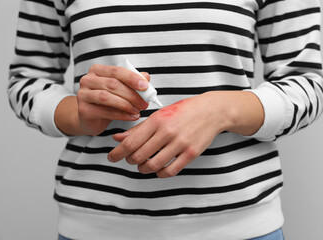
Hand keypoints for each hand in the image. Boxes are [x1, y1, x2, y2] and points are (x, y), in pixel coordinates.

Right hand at [55, 64, 149, 135]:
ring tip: (138, 110)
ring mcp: (83, 94)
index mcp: (97, 70)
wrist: (90, 119)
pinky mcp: (83, 110)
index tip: (145, 86)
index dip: (132, 78)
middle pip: (113, 84)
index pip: (116, 71)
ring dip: (126, 104)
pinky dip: (121, 115)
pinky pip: (105, 111)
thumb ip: (132, 82)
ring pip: (107, 97)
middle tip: (145, 103)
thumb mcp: (120, 90)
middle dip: (132, 94)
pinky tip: (132, 117)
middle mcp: (87, 80)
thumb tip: (146, 77)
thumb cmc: (107, 102)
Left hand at [107, 91, 263, 177]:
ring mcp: (180, 143)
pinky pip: (170, 171)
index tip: (111, 157)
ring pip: (153, 165)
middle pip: (139, 156)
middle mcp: (167, 132)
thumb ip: (138, 128)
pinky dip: (160, 173)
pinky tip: (159, 169)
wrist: (211, 111)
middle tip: (130, 159)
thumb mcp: (159, 115)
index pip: (130, 142)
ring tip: (143, 165)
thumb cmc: (183, 111)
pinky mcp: (191, 154)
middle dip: (130, 161)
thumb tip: (117, 138)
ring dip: (143, 169)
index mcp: (157, 120)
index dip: (117, 153)